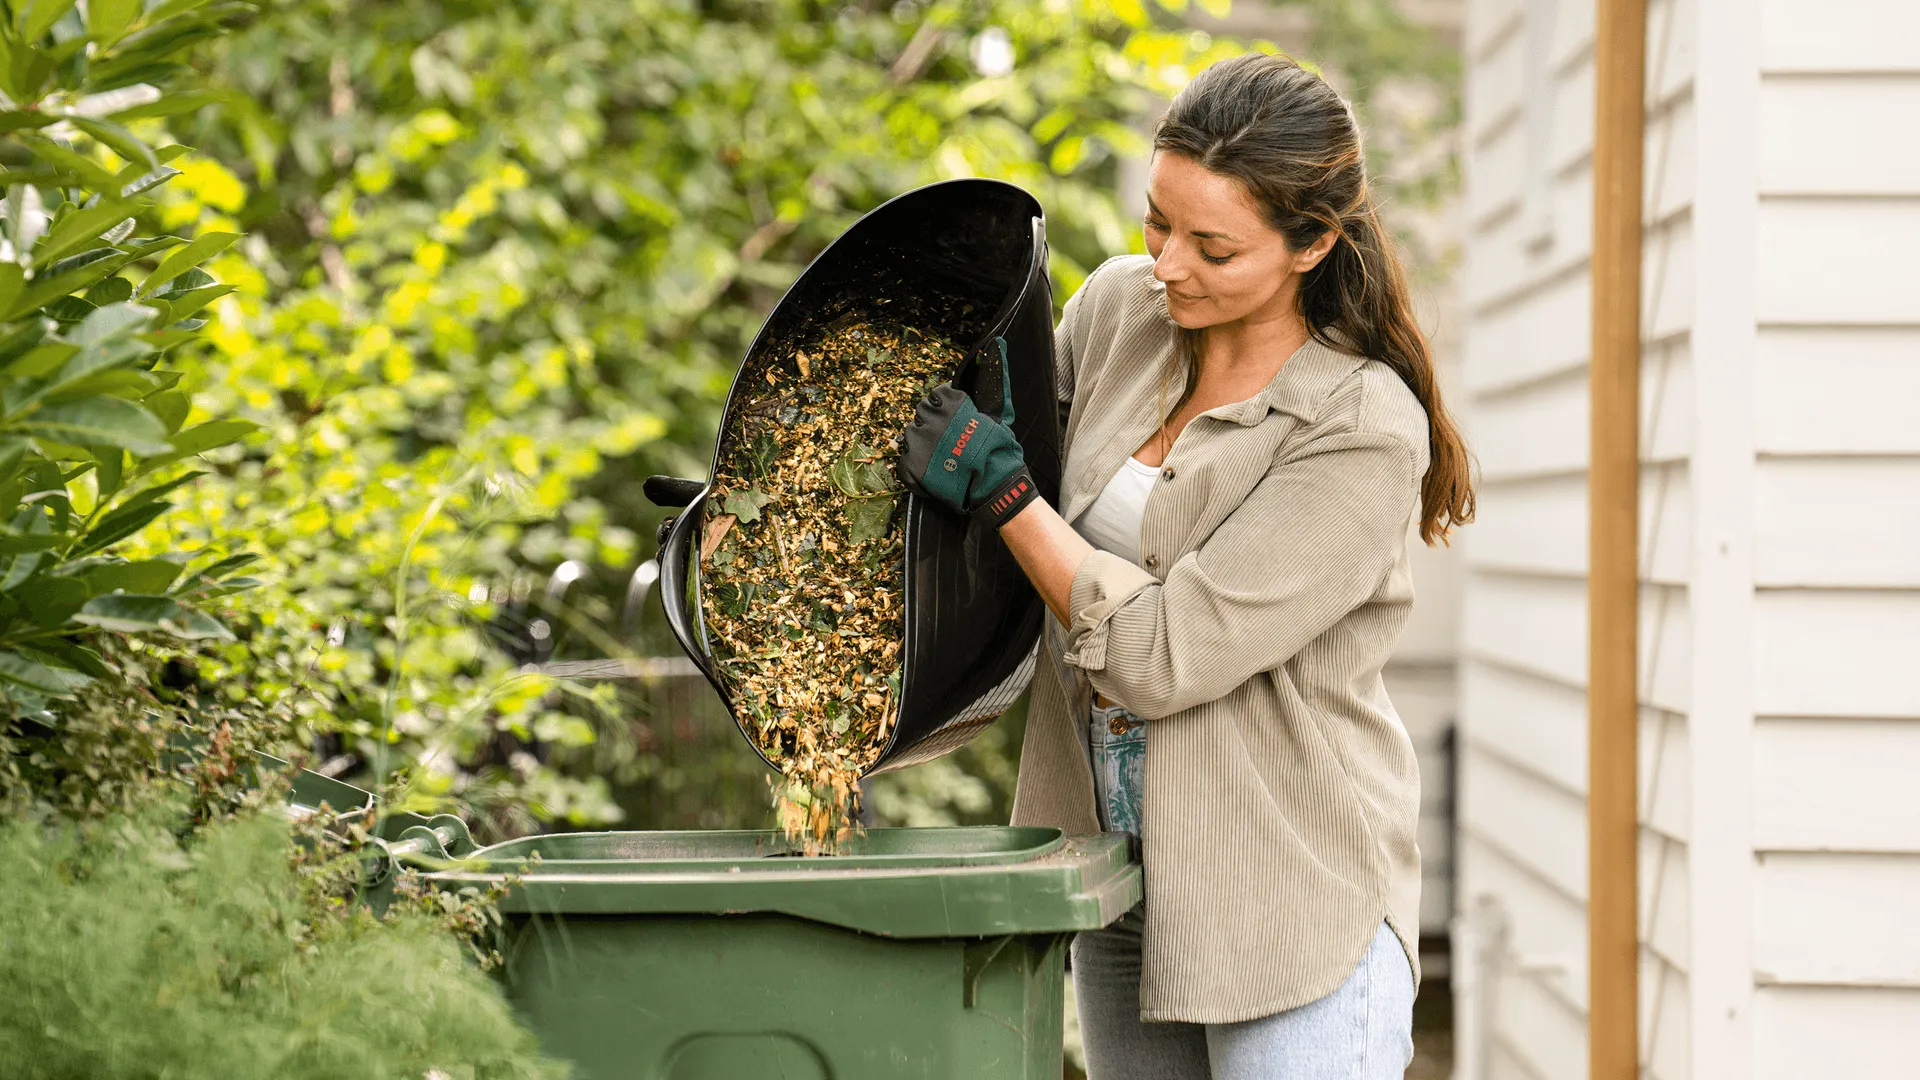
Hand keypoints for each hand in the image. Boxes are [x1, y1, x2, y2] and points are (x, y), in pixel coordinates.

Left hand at [896, 343, 1037, 527]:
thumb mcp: (1000, 410)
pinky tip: (935, 471)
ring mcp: (917, 442)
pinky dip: (917, 467)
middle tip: (950, 442)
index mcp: (948, 402)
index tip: (956, 423)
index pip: (936, 397)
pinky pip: (905, 462)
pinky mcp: (910, 466)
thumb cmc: (999, 447)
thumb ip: (996, 379)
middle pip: (921, 415)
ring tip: (944, 459)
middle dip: (933, 426)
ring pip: (911, 437)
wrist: (994, 484)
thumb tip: (999, 343)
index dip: (945, 411)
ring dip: (924, 446)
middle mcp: (929, 418)